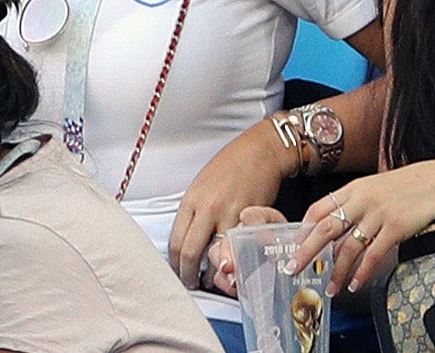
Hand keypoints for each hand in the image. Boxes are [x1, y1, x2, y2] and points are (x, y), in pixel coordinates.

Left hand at [169, 121, 291, 288]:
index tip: (177, 269)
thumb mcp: (201, 185)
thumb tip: (187, 239)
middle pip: (191, 253)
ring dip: (214, 274)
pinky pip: (241, 249)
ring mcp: (231, 215)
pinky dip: (236, 261)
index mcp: (192, 200)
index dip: (175, 263)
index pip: (176, 242)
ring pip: (217, 257)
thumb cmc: (230, 165)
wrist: (260, 152)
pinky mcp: (252, 220)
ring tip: (213, 278)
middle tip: (191, 282)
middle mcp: (209, 209)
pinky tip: (234, 264)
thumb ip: (193, 212)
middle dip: (188, 275)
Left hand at [285, 156, 434, 295]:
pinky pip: (373, 255)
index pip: (318, 208)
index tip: (293, 246)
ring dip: (336, 271)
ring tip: (330, 288)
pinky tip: (356, 284)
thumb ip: (357, 202)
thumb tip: (338, 226)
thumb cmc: (411, 185)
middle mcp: (362, 199)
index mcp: (354, 188)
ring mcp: (378, 213)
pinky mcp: (396, 227)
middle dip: (306, 252)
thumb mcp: (377, 186)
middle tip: (293, 269)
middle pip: (325, 228)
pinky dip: (362, 272)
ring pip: (348, 247)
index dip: (303, 229)